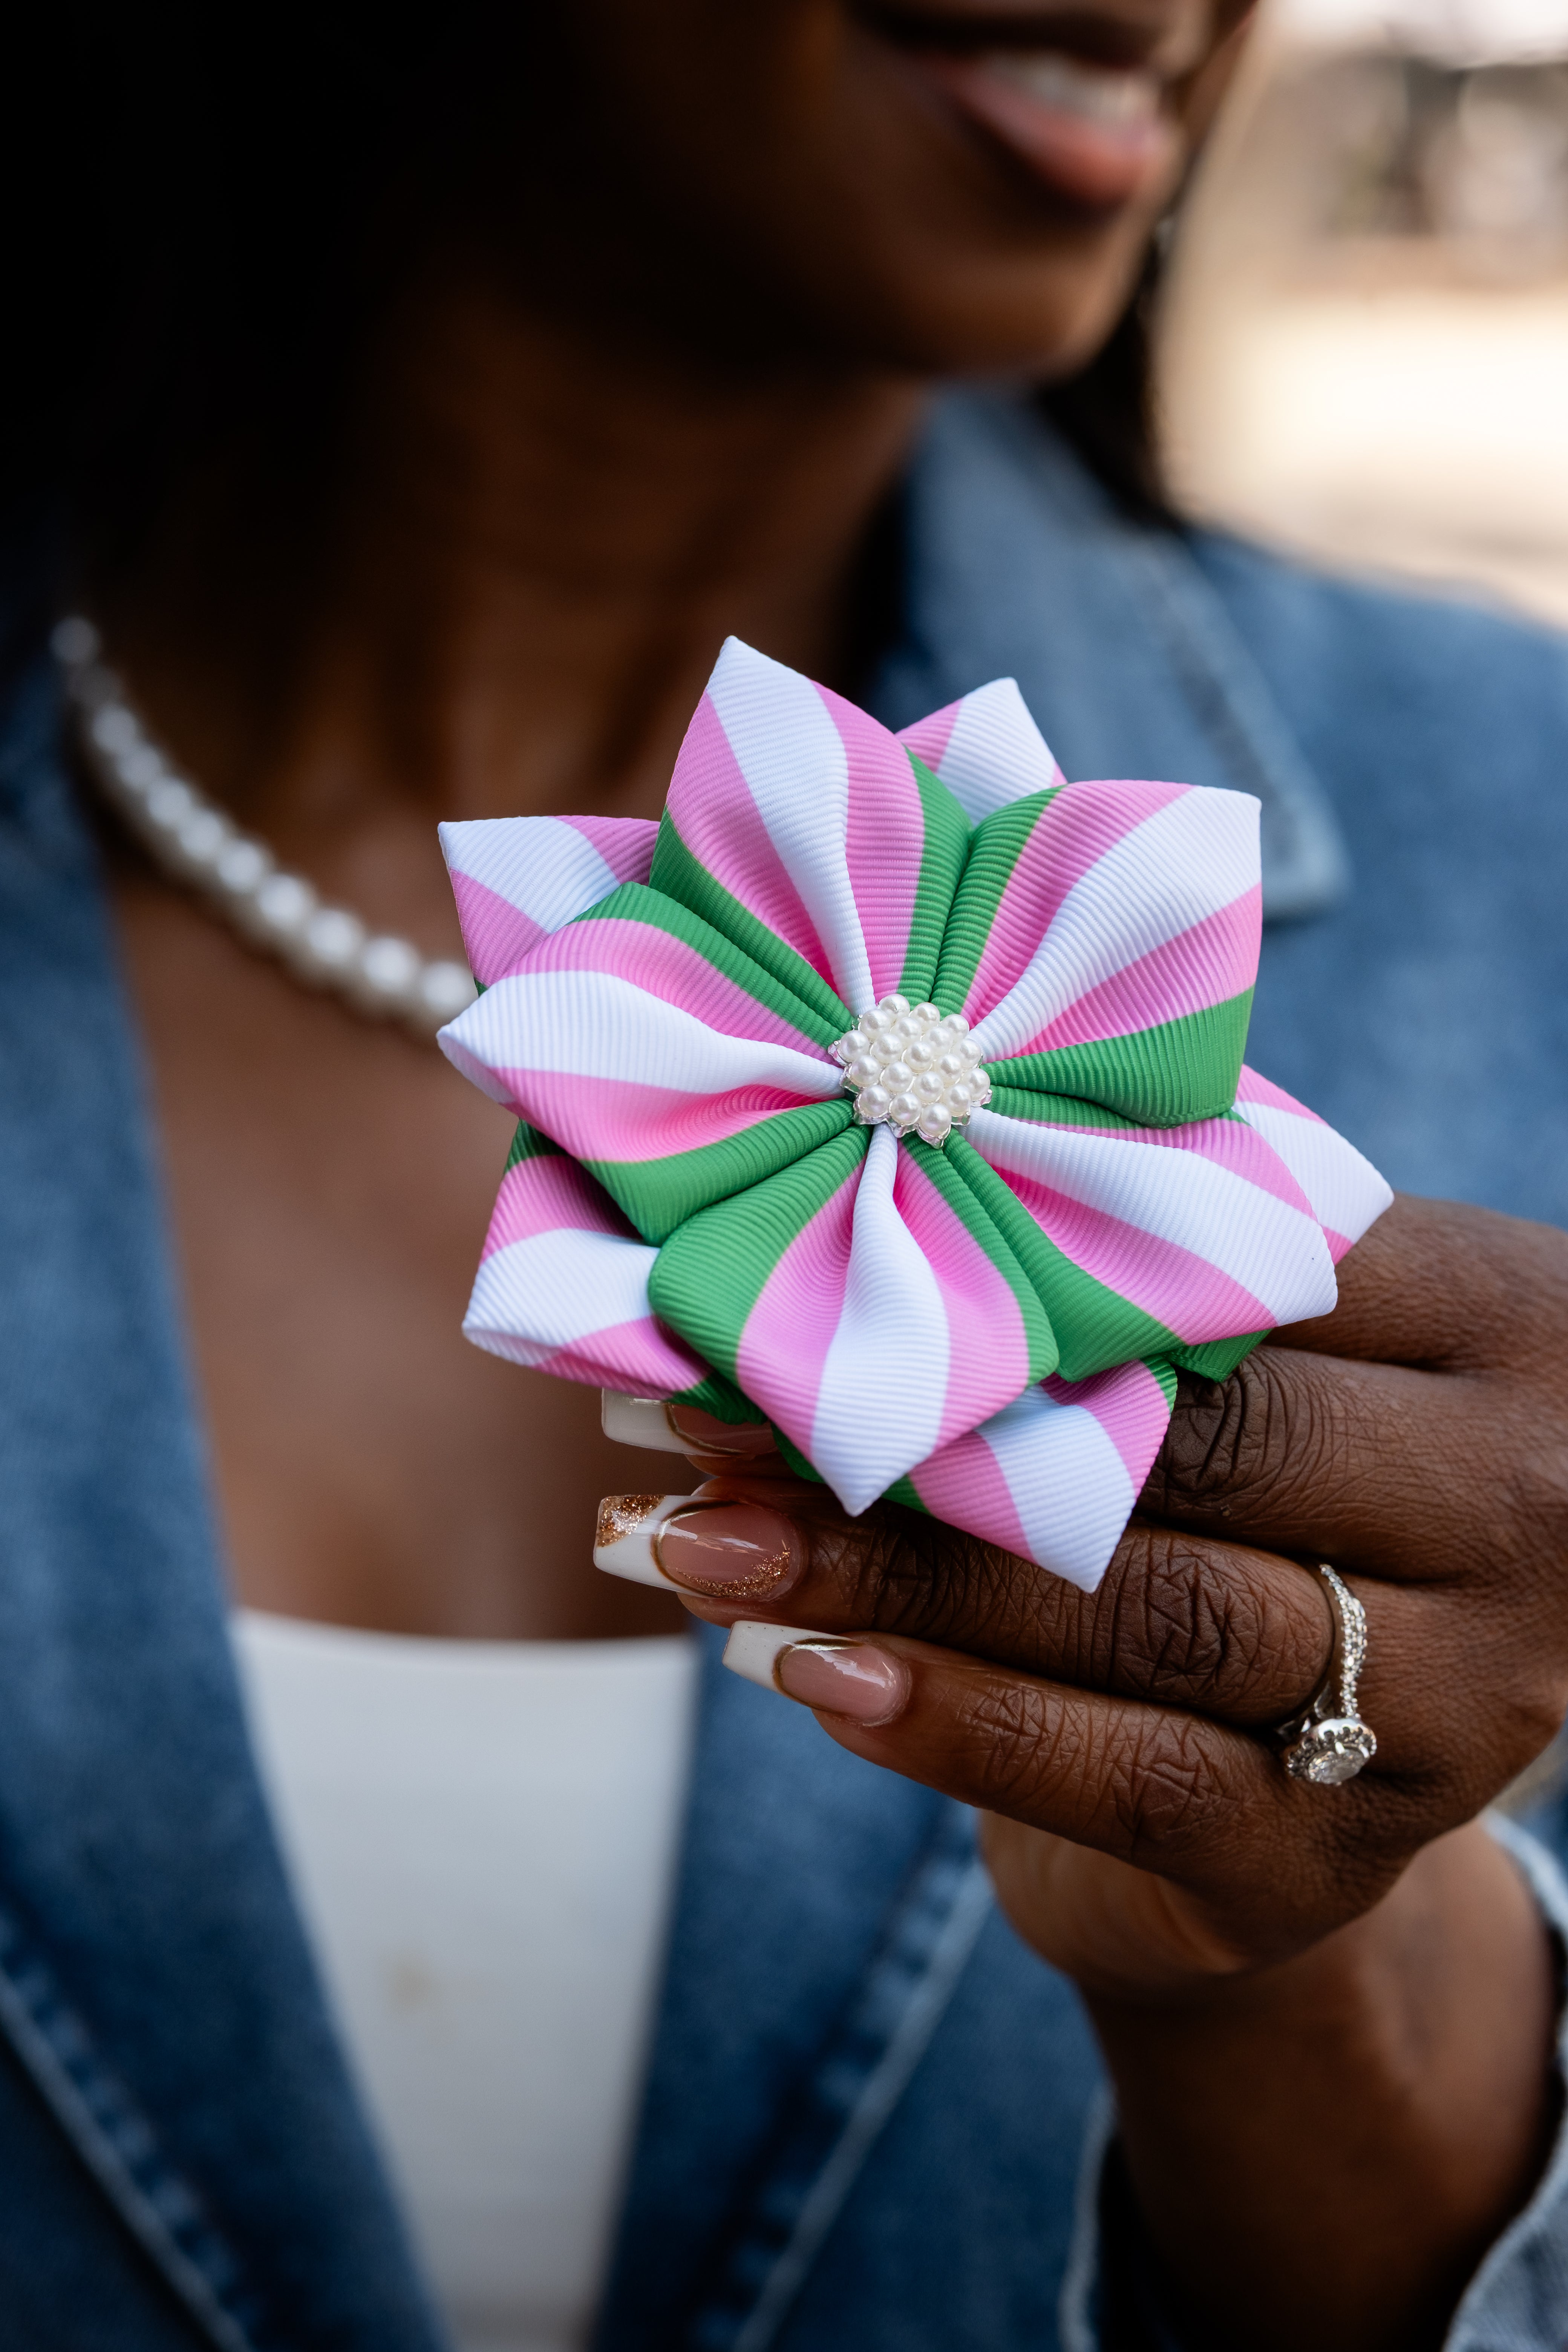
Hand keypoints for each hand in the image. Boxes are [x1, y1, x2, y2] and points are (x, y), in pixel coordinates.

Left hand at [640, 1195, 1567, 2346]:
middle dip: (938, 1415)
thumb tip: (838, 1201)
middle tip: (706, 1402)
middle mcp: (1520, 1516)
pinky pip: (1123, 1773)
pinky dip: (953, 1717)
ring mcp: (1447, 1703)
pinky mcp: (1338, 1857)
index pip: (1258, 1261)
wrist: (1324, 1775)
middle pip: (1197, 1440)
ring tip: (697, 1534)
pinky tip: (811, 1670)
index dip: (1021, 1252)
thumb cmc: (1257, 1504)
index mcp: (1509, 1333)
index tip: (807, 1245)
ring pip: (1141, 1609)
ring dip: (893, 1569)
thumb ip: (1132, 1290)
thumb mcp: (1261, 1369)